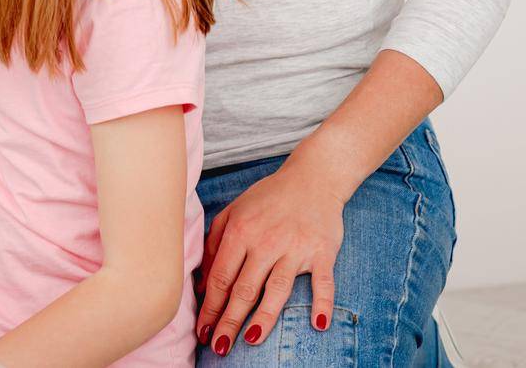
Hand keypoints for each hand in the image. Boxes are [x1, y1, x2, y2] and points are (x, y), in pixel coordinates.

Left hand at [194, 153, 345, 353]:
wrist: (312, 178)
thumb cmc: (267, 199)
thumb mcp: (233, 212)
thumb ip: (214, 245)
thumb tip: (202, 285)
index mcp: (240, 232)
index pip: (220, 277)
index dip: (210, 307)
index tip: (202, 330)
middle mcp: (266, 241)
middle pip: (244, 289)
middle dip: (228, 321)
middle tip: (219, 347)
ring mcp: (295, 248)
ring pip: (277, 290)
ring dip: (263, 318)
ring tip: (249, 341)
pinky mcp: (322, 253)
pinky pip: (323, 282)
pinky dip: (323, 303)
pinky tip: (318, 324)